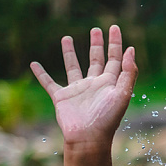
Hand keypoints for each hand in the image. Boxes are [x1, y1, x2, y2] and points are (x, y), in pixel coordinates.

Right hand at [30, 25, 136, 149]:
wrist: (88, 138)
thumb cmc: (107, 119)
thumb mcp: (122, 94)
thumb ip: (128, 73)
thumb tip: (132, 50)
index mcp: (110, 83)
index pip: (115, 59)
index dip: (115, 43)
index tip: (114, 27)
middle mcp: (94, 85)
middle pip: (96, 60)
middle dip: (97, 45)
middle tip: (96, 29)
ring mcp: (78, 90)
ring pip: (73, 67)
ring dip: (70, 53)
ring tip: (67, 37)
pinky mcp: (62, 97)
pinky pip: (49, 82)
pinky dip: (41, 74)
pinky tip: (34, 64)